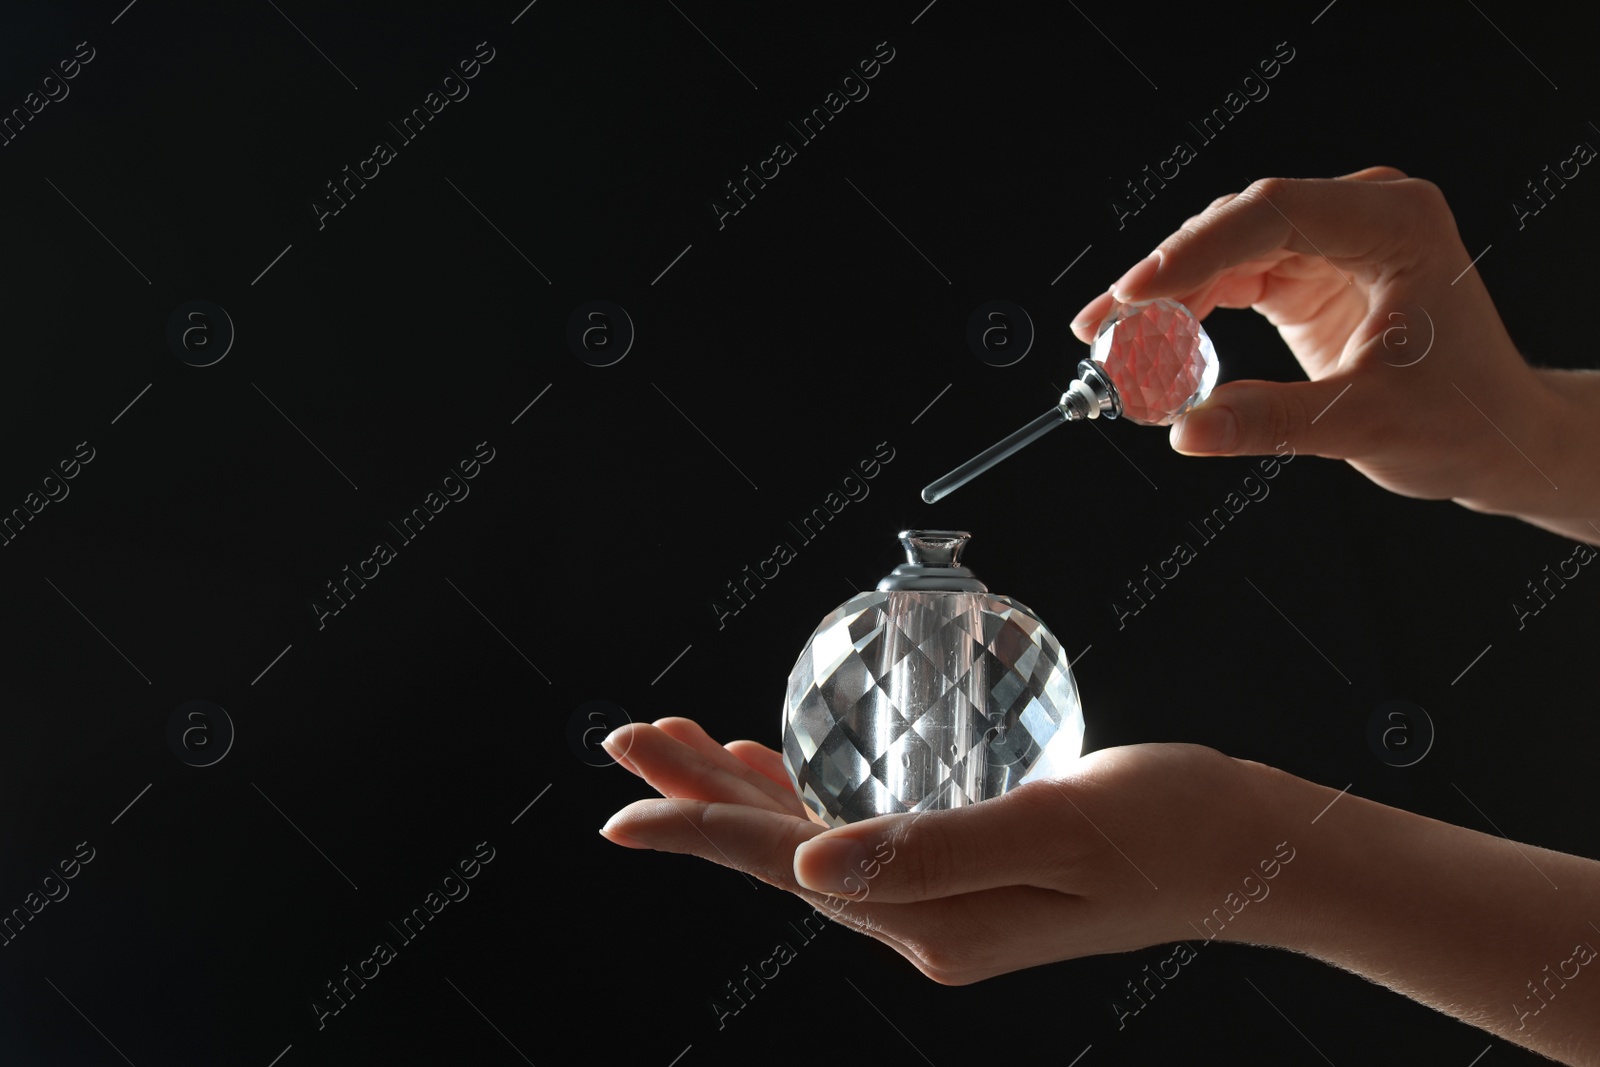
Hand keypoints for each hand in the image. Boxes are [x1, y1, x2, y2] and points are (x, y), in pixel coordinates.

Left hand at [599, 717, 1291, 983]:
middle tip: (629, 737)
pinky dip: (807, 797)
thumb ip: (929, 851)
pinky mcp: (965, 873)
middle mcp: (924, 923)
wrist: (1253, 849)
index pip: (785, 867)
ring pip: (812, 843)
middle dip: (698, 800)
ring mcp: (943, 904)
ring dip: (742, 795)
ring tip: (681, 745)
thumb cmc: (1172, 825)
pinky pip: (860, 836)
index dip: (697, 831)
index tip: (619, 805)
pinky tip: (777, 765)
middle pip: (783, 854)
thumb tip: (803, 867)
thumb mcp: (1055, 825)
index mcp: (933, 921)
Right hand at [1070, 167, 1562, 519]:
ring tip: (1111, 346)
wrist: (1492, 433)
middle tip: (1102, 335)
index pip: (1275, 214)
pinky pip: (1229, 278)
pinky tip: (1149, 344)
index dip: (1193, 252)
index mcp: (1394, 223)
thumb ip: (1268, 421)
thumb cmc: (1458, 418)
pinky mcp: (1306, 270)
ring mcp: (1331, 238)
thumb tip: (1182, 429)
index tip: (1132, 296)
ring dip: (1164, 298)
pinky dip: (1187, 312)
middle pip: (1235, 225)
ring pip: (1222, 249)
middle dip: (1164, 281)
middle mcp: (1361, 214)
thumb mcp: (1362, 422)